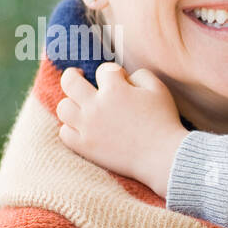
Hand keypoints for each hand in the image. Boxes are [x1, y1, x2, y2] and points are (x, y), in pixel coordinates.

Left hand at [56, 62, 187, 197]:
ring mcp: (87, 127)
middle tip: (79, 76)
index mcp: (115, 89)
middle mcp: (95, 106)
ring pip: (63, 107)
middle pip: (69, 82)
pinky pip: (65, 133)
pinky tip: (82, 127)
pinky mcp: (85, 147)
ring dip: (71, 103)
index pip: (104, 70)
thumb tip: (126, 76)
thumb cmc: (164, 122)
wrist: (163, 157)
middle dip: (73, 74)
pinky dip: (71, 128)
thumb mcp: (159, 90)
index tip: (121, 79)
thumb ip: (141, 75)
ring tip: (79, 105)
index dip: (113, 72)